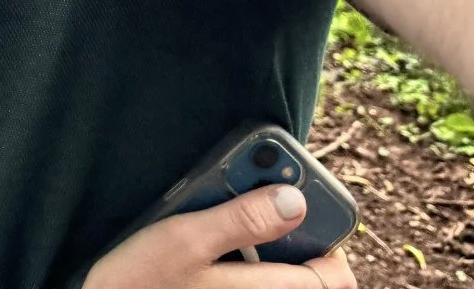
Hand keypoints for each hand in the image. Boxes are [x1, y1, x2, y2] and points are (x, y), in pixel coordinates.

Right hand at [83, 185, 356, 288]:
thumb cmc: (138, 283)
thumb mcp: (186, 238)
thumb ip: (243, 218)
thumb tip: (296, 200)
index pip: (335, 276)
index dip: (328, 236)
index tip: (299, 197)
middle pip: (304, 269)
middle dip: (281, 224)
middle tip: (246, 193)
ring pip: (272, 270)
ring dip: (253, 235)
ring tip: (211, 210)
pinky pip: (245, 276)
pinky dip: (233, 253)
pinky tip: (200, 237)